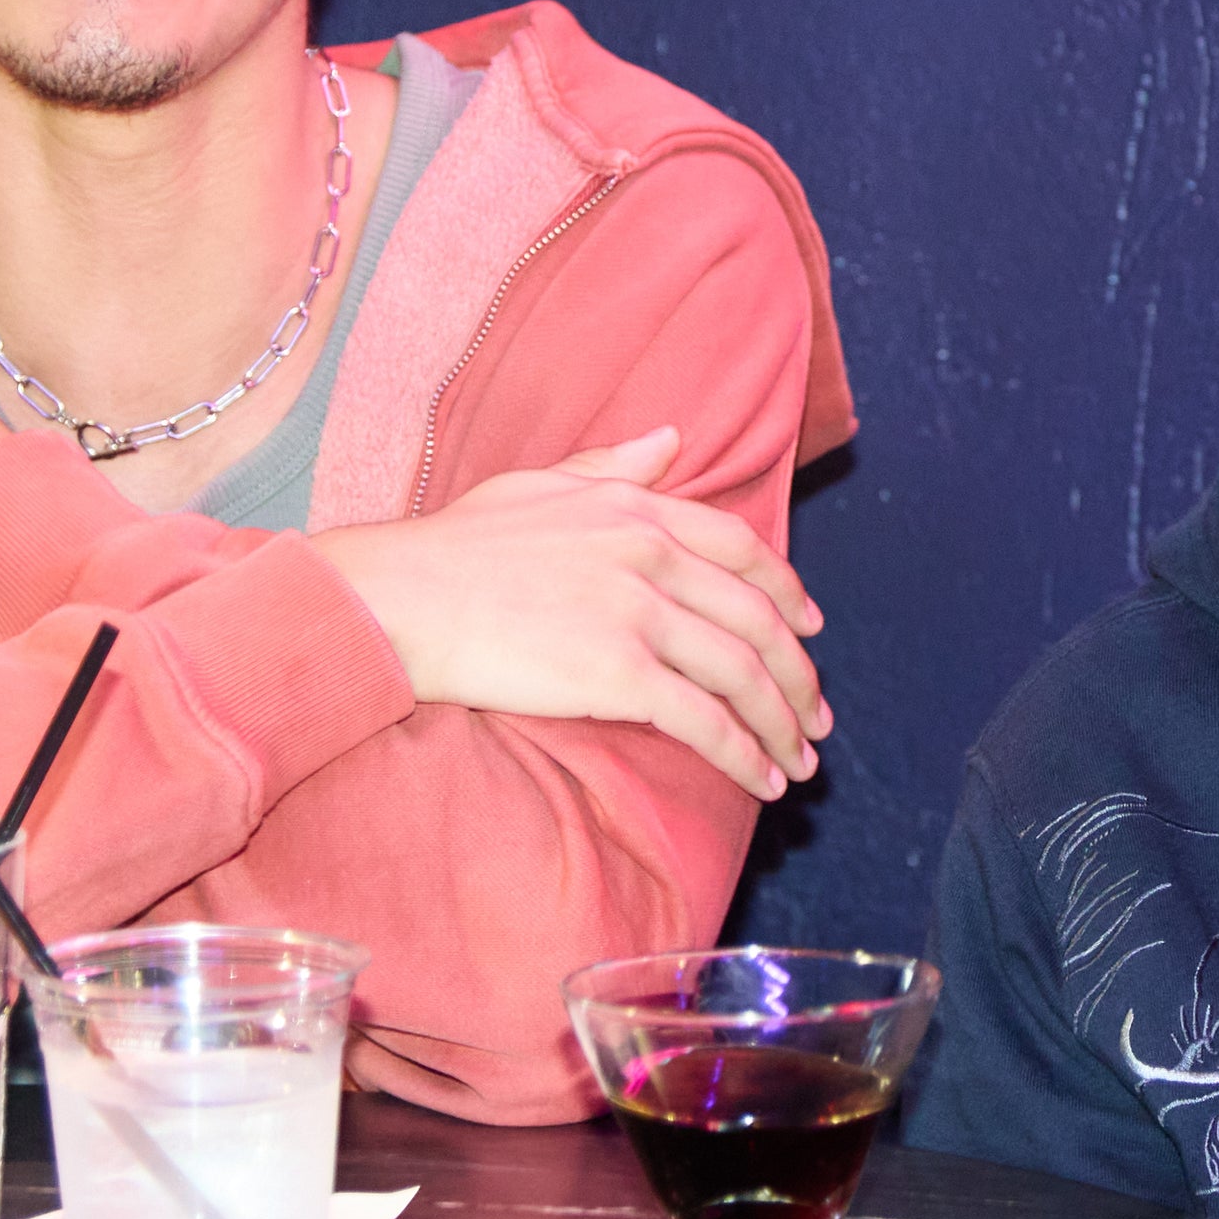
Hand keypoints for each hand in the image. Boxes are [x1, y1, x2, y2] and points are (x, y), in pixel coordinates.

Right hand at [309, 426, 831, 800]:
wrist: (402, 597)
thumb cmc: (456, 545)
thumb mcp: (542, 483)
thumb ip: (616, 465)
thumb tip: (673, 439)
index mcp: (639, 508)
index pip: (744, 551)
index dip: (789, 594)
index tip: (812, 629)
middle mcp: (651, 555)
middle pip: (756, 620)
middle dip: (798, 674)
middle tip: (815, 714)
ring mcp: (638, 615)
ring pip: (742, 675)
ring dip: (782, 724)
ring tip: (798, 759)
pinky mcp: (617, 674)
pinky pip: (704, 721)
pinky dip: (744, 754)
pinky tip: (760, 779)